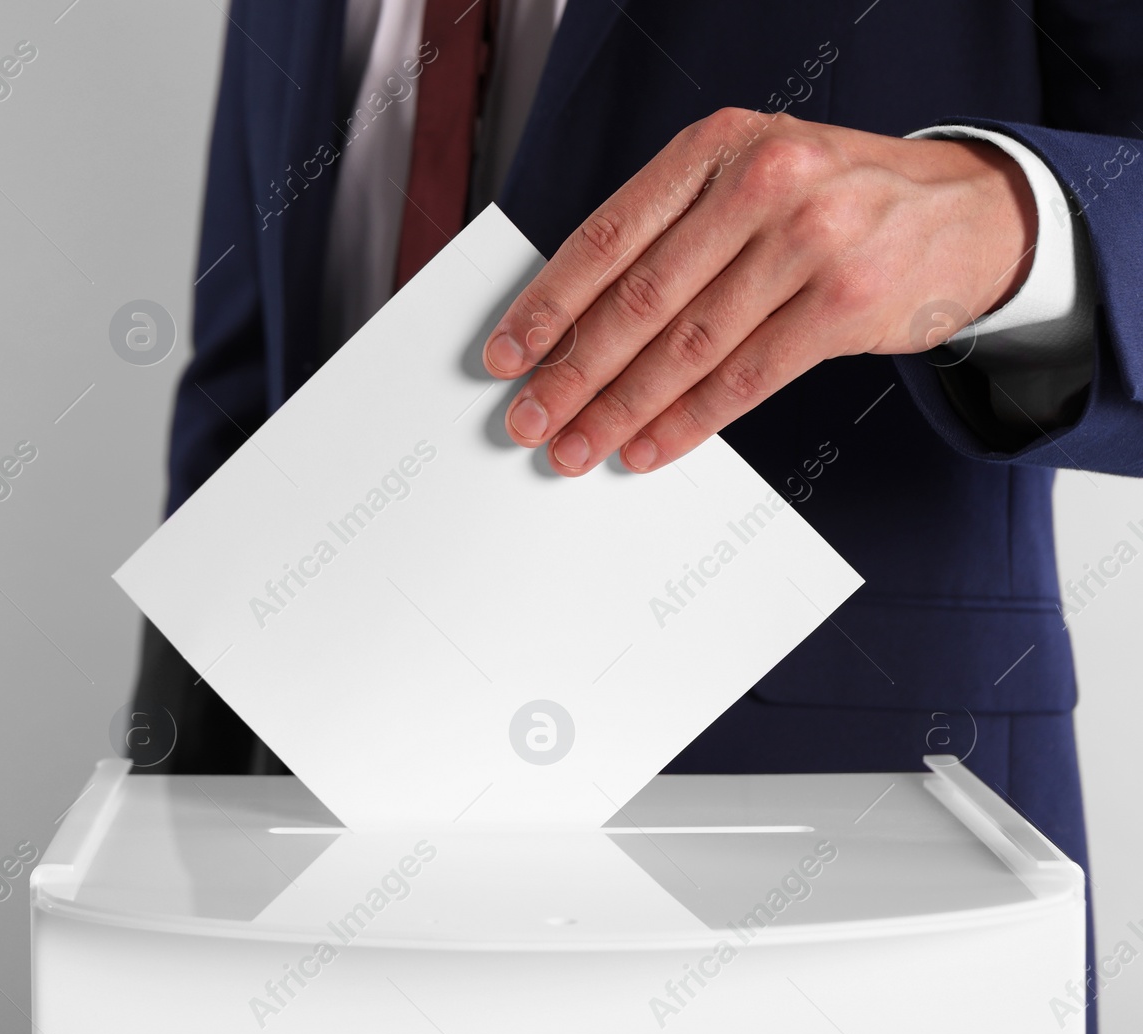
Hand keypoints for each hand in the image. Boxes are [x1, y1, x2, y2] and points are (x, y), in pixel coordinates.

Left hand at [482, 109, 1036, 474]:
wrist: (967, 210)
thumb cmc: (835, 198)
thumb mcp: (750, 175)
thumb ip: (673, 231)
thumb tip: (575, 324)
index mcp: (716, 146)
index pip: (607, 237)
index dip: (547, 305)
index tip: (506, 354)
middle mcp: (760, 182)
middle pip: (639, 299)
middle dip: (572, 371)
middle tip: (529, 418)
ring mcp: (808, 242)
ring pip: (686, 346)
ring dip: (620, 409)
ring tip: (577, 446)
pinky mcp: (845, 303)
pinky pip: (744, 379)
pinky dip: (687, 422)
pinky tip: (647, 447)